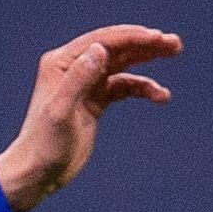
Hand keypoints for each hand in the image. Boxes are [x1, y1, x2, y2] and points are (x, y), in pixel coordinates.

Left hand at [0, 24, 179, 211]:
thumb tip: (100, 48)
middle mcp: (74, 67)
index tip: (158, 39)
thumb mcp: (61, 112)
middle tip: (174, 44)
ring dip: (148, 59)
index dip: (133, 38)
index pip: (103, 41)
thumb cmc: (43, 145)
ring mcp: (86, 84)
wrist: (37, 173)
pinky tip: (161, 95)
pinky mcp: (95, 101)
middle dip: (145, 44)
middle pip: (116, 48)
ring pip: (123, 64)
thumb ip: (79, 79)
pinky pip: (123, 87)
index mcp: (62, 63)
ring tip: (174, 54)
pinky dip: (142, 88)